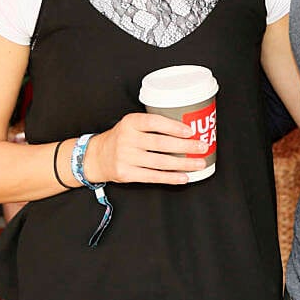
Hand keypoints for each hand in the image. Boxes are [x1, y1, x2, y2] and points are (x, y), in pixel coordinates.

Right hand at [83, 112, 208, 185]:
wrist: (97, 156)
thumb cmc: (122, 138)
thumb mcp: (131, 124)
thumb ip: (152, 125)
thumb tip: (187, 130)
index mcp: (130, 122)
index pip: (154, 122)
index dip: (173, 126)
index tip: (190, 131)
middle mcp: (127, 139)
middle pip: (161, 144)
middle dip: (185, 147)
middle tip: (202, 147)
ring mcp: (126, 158)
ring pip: (160, 162)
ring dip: (183, 164)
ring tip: (199, 163)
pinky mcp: (126, 174)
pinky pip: (153, 177)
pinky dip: (171, 178)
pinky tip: (184, 177)